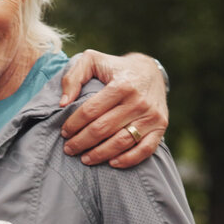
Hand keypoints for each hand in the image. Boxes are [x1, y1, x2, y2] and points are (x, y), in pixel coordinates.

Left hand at [58, 51, 168, 166]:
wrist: (151, 71)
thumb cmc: (116, 68)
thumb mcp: (93, 60)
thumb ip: (74, 76)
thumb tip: (63, 103)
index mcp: (121, 85)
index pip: (91, 111)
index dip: (74, 124)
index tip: (64, 132)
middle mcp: (138, 101)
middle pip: (103, 129)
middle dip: (82, 142)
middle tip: (69, 149)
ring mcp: (151, 115)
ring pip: (122, 142)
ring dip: (100, 154)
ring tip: (85, 159)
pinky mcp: (161, 126)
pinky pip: (145, 149)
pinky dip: (128, 160)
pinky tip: (112, 163)